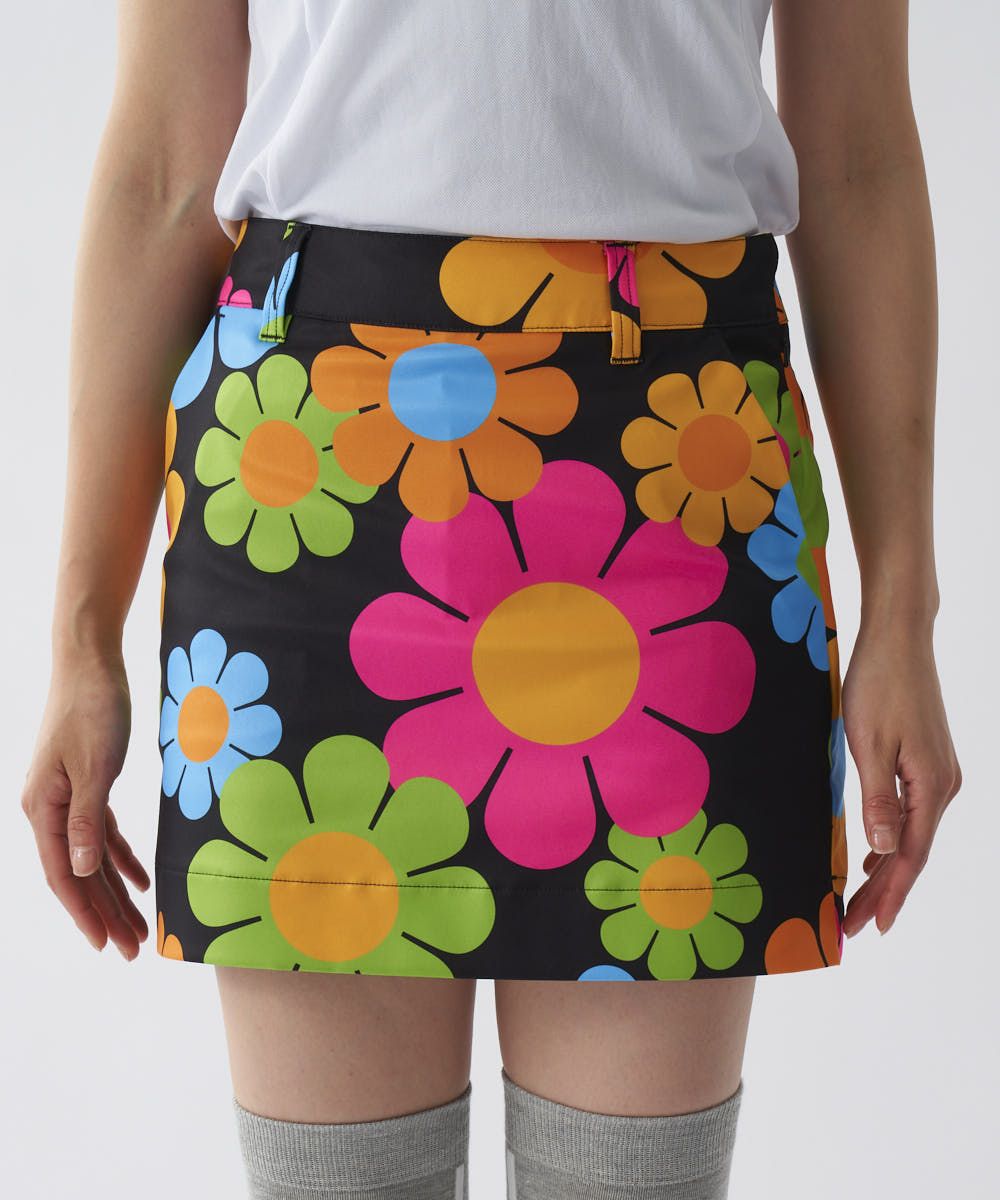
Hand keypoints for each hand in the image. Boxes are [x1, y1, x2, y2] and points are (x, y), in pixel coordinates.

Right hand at [21, 650, 148, 959]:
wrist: (90, 661)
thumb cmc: (92, 707)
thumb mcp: (95, 766)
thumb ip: (87, 820)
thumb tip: (78, 872)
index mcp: (42, 808)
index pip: (62, 874)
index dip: (84, 912)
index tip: (107, 945)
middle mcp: (49, 809)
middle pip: (78, 874)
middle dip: (106, 913)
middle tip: (133, 950)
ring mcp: (67, 797)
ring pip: (92, 857)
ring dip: (116, 891)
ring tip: (140, 927)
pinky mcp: (88, 784)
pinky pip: (103, 833)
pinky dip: (121, 858)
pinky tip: (140, 881)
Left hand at [840, 626, 960, 937]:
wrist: (899, 637)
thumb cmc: (879, 684)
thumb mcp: (869, 743)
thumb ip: (877, 800)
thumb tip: (885, 852)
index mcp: (932, 786)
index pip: (910, 856)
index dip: (890, 895)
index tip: (870, 928)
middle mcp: (943, 785)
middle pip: (912, 851)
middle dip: (883, 891)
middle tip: (852, 926)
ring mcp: (938, 772)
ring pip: (911, 834)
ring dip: (887, 868)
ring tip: (860, 900)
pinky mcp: (927, 760)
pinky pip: (911, 812)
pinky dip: (892, 839)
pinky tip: (876, 853)